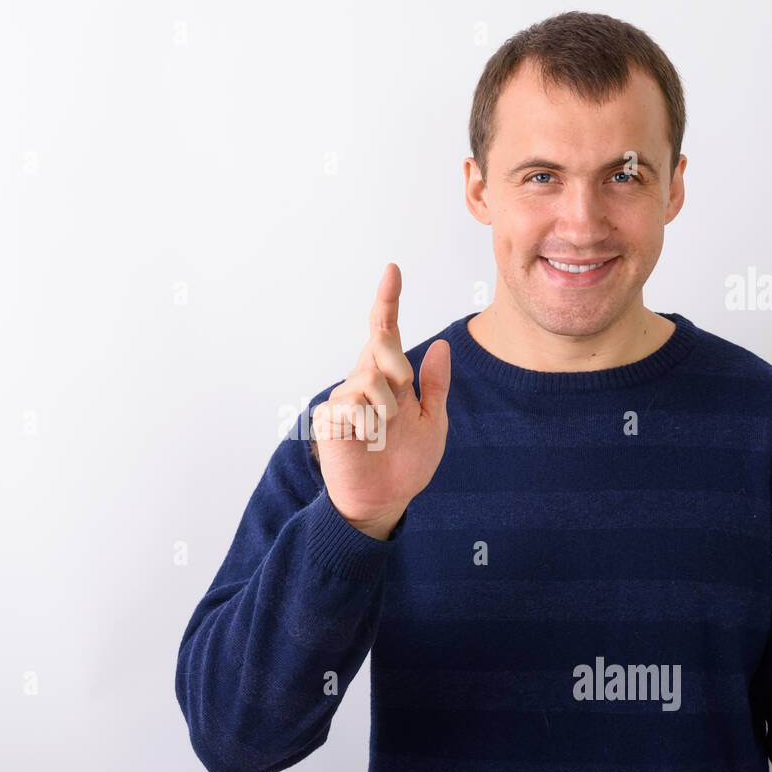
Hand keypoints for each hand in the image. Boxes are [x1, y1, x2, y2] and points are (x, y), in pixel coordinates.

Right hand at [311, 263, 450, 539]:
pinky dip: (368, 427)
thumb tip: (441, 346)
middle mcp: (363, 381)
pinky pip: (354, 406)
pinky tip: (363, 443)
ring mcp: (343, 399)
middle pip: (382, 349)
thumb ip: (434, 385)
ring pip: (371, 380)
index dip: (388, 300)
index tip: (393, 270)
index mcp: (388, 378)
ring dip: (386, 413)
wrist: (383, 501)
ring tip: (380, 437)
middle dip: (398, 375)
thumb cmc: (405, 463)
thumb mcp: (432, 423)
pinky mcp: (329, 419)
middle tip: (397, 415)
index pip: (386, 332)